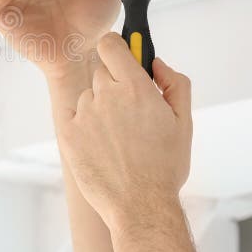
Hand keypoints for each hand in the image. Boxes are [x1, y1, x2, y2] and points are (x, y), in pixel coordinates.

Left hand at [57, 33, 192, 231]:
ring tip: (117, 142)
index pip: (111, 45)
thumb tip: (156, 62)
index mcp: (136, 88)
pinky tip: (100, 147)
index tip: (119, 56)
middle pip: (102, 74)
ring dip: (99, 110)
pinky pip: (73, 116)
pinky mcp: (67, 133)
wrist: (140, 206)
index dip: (115, 48)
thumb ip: (174, 83)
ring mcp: (84, 114)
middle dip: (114, 88)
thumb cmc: (164, 167)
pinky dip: (83, 126)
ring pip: (88, 98)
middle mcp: (106, 95)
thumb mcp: (184, 122)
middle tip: (129, 117)